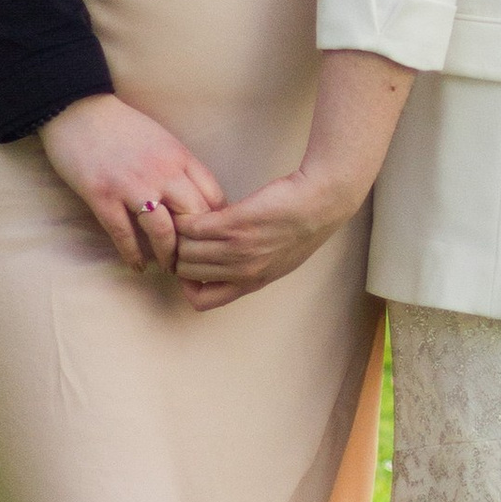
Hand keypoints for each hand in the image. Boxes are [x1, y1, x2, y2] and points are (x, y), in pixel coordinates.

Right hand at [37, 93, 223, 275]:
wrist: (76, 109)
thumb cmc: (121, 125)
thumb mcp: (161, 139)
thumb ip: (179, 166)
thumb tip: (195, 197)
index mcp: (179, 157)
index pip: (212, 196)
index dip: (216, 222)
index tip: (213, 238)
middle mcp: (162, 172)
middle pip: (193, 217)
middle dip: (197, 244)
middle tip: (194, 261)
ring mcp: (131, 185)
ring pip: (162, 231)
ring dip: (167, 255)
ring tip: (168, 267)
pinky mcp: (102, 195)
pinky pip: (123, 234)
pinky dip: (132, 255)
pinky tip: (136, 266)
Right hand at [168, 47, 415, 310]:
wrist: (322, 201)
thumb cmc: (303, 224)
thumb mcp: (278, 258)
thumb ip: (249, 265)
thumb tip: (222, 261)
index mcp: (252, 282)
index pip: (202, 300)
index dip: (188, 285)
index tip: (188, 266)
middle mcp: (243, 271)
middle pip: (188, 271)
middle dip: (178, 254)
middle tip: (178, 235)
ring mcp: (238, 248)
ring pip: (186, 248)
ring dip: (178, 233)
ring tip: (181, 219)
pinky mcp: (235, 223)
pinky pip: (194, 226)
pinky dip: (187, 218)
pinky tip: (191, 207)